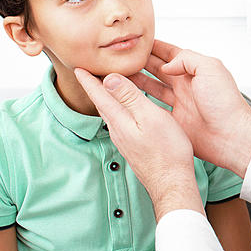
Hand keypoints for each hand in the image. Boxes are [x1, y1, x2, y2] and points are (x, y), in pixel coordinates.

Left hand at [74, 68, 204, 219]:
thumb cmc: (167, 151)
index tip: (78, 67)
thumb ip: (130, 97)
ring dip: (107, 98)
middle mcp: (117, 131)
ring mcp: (125, 140)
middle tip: (89, 73)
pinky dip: (119, 109)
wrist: (172, 183)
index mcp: (120, 120)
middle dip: (94, 87)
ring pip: (111, 113)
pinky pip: (121, 121)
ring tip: (106, 86)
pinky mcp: (133, 146)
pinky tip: (127, 110)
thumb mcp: (150, 117)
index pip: (99, 95)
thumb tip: (109, 79)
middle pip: (102, 103)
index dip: (88, 79)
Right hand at [126, 39, 250, 177]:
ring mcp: (180, 103)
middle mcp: (186, 86)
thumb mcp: (211, 69)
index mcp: (196, 71)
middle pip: (158, 69)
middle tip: (123, 57)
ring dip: (137, 80)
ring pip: (153, 87)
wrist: (230, 135)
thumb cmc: (226, 104)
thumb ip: (189, 60)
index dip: (155, 47)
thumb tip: (168, 63)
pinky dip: (142, 103)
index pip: (171, 54)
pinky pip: (154, 109)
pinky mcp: (175, 120)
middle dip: (141, 62)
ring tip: (120, 74)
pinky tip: (130, 98)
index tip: (138, 42)